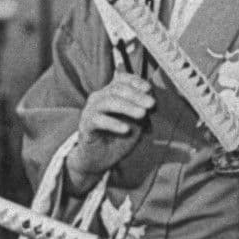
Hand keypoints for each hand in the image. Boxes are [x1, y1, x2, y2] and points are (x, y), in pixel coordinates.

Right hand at [66, 73, 153, 193]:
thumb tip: (152, 99)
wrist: (100, 159)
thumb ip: (143, 109)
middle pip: (117, 89)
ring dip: (127, 107)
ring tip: (142, 114)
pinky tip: (126, 129)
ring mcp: (90, 110)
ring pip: (108, 102)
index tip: (149, 89)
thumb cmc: (119, 137)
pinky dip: (113, 123)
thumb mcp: (136, 122)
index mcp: (111, 93)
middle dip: (136, 95)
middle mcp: (99, 98)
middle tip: (151, 104)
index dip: (135, 81)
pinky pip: (98, 120)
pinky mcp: (86, 125)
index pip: (122, 79)